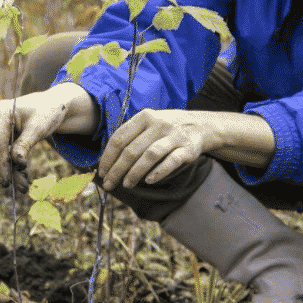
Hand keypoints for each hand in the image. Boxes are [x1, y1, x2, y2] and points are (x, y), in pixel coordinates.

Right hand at [0, 82, 97, 191]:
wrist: (47, 105)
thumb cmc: (46, 112)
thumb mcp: (39, 128)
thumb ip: (25, 144)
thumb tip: (17, 164)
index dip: (3, 165)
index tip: (10, 183)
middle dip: (6, 171)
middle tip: (24, 188)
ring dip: (6, 171)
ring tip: (24, 183)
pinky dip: (7, 165)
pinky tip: (21, 174)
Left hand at [97, 109, 222, 190]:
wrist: (201, 125)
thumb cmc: (166, 129)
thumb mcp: (148, 123)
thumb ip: (130, 136)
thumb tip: (107, 160)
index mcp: (144, 117)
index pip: (119, 138)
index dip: (108, 157)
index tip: (102, 172)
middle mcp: (158, 124)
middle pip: (131, 150)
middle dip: (117, 170)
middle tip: (110, 184)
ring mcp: (174, 136)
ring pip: (149, 156)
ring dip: (135, 172)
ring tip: (127, 184)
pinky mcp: (188, 148)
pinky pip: (171, 161)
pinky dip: (158, 172)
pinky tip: (148, 181)